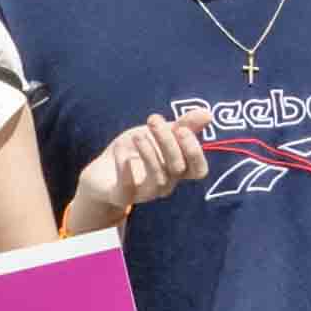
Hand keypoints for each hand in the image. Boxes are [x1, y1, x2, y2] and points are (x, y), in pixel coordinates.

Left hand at [69, 103, 213, 236]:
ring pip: (158, 179)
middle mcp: (165, 184)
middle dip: (168, 142)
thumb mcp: (158, 134)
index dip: (194, 152)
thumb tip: (208, 114)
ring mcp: (144, 193)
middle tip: (153, 120)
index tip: (181, 128)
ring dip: (149, 154)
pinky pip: (127, 191)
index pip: (198, 169)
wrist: (101, 171)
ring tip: (137, 135)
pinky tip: (122, 154)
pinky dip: (126, 172)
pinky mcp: (121, 196)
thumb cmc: (135, 151)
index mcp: (177, 169)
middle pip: (177, 168)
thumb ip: (183, 125)